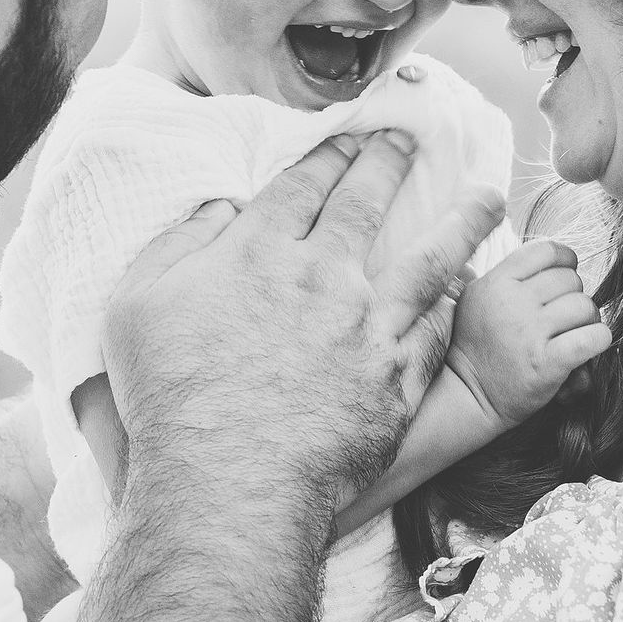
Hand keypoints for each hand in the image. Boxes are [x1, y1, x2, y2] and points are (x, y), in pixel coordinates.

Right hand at [102, 131, 504, 527]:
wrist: (229, 483)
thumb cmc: (171, 401)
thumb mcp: (137, 307)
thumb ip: (177, 246)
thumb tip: (221, 211)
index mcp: (257, 252)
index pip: (301, 186)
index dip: (327, 156)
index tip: (347, 138)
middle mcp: (322, 277)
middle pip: (365, 204)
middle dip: (387, 163)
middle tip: (406, 141)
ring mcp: (369, 328)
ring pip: (430, 258)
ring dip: (461, 220)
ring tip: (486, 195)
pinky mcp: (398, 379)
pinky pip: (435, 330)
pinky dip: (451, 306)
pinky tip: (462, 294)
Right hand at [445, 239, 610, 431]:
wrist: (467, 396)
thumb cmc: (477, 347)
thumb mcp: (477, 299)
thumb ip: (508, 276)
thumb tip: (556, 261)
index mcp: (496, 282)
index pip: (547, 251)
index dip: (566, 260)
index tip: (566, 275)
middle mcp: (512, 303)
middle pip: (570, 279)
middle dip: (574, 296)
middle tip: (565, 317)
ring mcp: (530, 333)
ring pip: (585, 306)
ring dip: (587, 321)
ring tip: (574, 334)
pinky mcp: (547, 363)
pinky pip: (593, 337)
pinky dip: (598, 340)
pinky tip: (588, 346)